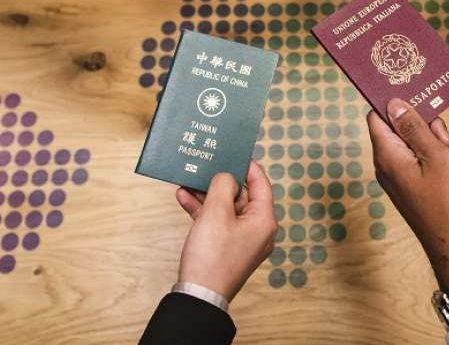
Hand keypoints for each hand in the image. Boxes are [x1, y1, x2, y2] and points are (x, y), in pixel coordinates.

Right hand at [176, 160, 276, 301]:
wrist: (198, 297)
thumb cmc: (212, 256)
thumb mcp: (216, 212)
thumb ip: (223, 186)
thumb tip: (227, 177)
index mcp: (264, 220)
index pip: (261, 183)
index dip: (248, 165)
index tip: (235, 152)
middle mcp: (257, 229)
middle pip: (241, 194)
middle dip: (220, 180)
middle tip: (208, 163)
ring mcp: (242, 239)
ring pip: (226, 207)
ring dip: (207, 193)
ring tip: (189, 178)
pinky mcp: (226, 247)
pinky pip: (217, 221)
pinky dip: (202, 209)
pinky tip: (184, 197)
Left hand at [367, 99, 448, 290]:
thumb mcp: (435, 156)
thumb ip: (414, 127)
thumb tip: (393, 103)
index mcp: (386, 155)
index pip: (377, 116)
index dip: (392, 102)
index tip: (413, 94)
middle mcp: (387, 164)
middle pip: (398, 127)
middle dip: (422, 125)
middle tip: (442, 137)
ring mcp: (399, 176)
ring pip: (413, 143)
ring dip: (433, 141)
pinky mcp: (412, 185)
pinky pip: (420, 159)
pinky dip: (436, 157)